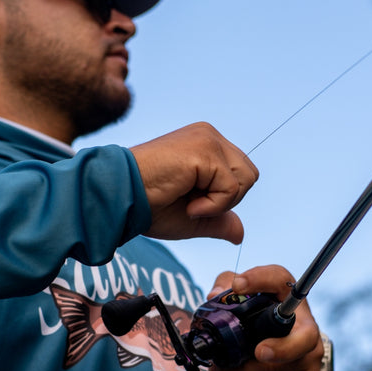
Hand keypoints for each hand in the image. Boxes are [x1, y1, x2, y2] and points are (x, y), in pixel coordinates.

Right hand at [130, 122, 258, 243]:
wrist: (122, 199)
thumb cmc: (150, 206)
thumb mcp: (192, 219)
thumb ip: (219, 221)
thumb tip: (240, 234)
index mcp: (206, 145)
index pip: (240, 173)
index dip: (223, 198)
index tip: (191, 203)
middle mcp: (209, 136)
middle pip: (249, 175)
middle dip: (226, 200)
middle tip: (192, 204)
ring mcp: (207, 139)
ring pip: (245, 179)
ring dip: (220, 202)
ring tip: (189, 203)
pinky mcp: (204, 150)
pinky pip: (230, 187)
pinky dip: (212, 206)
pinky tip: (188, 204)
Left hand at [206, 265, 323, 370]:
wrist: (283, 339)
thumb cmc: (259, 312)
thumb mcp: (241, 294)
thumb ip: (225, 287)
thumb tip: (215, 294)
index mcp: (287, 294)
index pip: (279, 279)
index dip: (260, 279)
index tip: (238, 286)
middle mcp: (306, 322)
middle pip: (305, 337)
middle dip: (281, 348)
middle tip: (258, 352)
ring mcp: (310, 351)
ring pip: (287, 369)